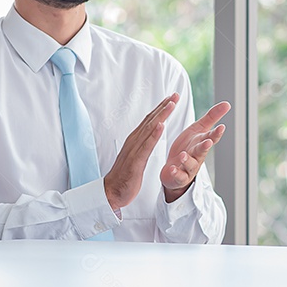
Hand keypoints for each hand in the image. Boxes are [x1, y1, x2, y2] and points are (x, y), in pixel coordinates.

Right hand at [104, 94, 177, 209]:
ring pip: (149, 129)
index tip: (171, 99)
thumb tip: (149, 136)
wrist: (112, 191)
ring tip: (171, 104)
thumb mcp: (135, 157)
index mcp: (134, 141)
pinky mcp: (136, 161)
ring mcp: (134, 150)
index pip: (149, 121)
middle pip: (150, 120)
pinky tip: (161, 126)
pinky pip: (147, 146)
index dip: (160, 109)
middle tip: (175, 95)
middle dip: (163, 107)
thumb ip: (142, 145)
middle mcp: (133, 141)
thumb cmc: (124, 176)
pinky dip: (154, 135)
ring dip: (161, 115)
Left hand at [160, 101, 229, 201]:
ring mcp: (189, 167)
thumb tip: (227, 103)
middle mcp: (197, 155)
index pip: (210, 137)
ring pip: (190, 164)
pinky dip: (176, 172)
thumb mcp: (199, 130)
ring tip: (183, 155)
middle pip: (202, 150)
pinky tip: (172, 169)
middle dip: (205, 146)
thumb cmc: (189, 147)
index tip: (221, 127)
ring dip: (187, 160)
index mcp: (201, 143)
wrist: (176, 168)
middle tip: (207, 142)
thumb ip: (212, 118)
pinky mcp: (178, 176)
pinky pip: (178, 175)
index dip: (216, 133)